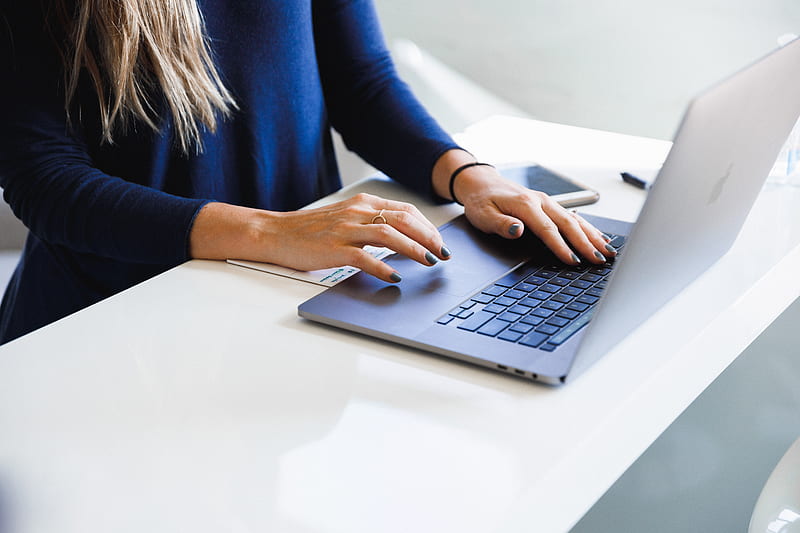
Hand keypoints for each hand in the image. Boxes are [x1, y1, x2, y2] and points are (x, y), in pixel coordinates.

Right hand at [189, 194, 451, 282]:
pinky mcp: (334, 249)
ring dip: (414, 249)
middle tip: (443, 254)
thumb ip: (371, 224)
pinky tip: (395, 277)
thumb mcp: (346, 218)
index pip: (405, 210)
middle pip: (403, 220)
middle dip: (428, 237)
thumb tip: (404, 239)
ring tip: (429, 262)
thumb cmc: (311, 231)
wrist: (276, 233)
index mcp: (362, 203)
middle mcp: (357, 212)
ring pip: (389, 235)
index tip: (440, 242)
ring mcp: (345, 230)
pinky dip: (383, 267)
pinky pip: (364, 258)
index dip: (427, 226)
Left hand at [432, 150, 615, 264]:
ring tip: (608, 251)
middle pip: (569, 224)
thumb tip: (518, 230)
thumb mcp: (483, 215)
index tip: (573, 261)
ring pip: (575, 219)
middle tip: (600, 260)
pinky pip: (573, 216)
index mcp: (525, 204)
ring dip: (593, 236)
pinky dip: (588, 228)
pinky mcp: (549, 205)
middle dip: (586, 243)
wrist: (482, 183)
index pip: (548, 229)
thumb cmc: (481, 201)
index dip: (561, 246)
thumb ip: (502, 224)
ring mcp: (547, 202)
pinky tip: (599, 238)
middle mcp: (541, 201)